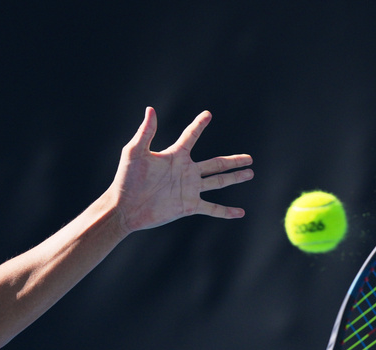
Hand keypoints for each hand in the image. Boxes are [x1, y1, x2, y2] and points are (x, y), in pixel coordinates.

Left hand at [108, 107, 253, 233]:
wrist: (125, 207)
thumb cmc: (126, 178)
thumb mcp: (135, 152)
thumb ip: (146, 132)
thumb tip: (150, 109)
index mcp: (175, 156)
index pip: (191, 137)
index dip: (199, 125)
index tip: (207, 114)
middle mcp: (186, 171)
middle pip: (215, 164)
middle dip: (233, 161)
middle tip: (249, 157)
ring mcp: (189, 189)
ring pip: (218, 182)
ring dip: (235, 178)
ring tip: (250, 173)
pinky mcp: (188, 206)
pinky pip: (212, 208)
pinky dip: (226, 211)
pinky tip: (240, 213)